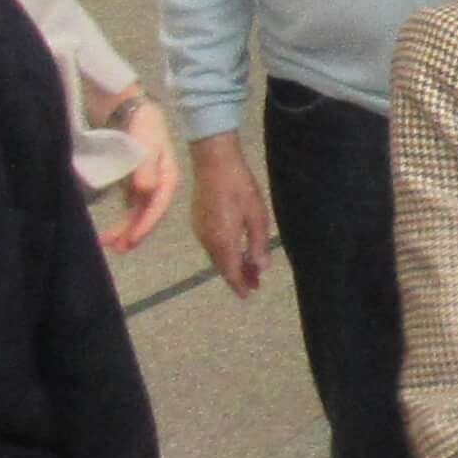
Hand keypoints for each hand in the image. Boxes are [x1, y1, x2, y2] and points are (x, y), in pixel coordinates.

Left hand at [93, 92, 178, 255]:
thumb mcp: (144, 141)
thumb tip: (145, 192)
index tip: (132, 239)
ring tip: (109, 243)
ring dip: (125, 228)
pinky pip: (127, 206)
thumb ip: (144, 167)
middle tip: (118, 248)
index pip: (158, 204)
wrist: (125, 105)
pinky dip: (119, 218)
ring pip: (136, 212)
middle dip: (134, 231)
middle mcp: (157, 182)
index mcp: (167, 175)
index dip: (146, 223)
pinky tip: (109, 229)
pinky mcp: (129, 181)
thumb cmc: (140, 121)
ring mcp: (143, 183)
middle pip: (147, 212)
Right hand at [186, 130, 273, 297]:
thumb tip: (260, 268)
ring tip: (248, 269)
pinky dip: (223, 253)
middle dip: (238, 276)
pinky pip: (211, 245)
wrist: (214, 163)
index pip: (231, 271)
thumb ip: (258, 244)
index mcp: (223, 241)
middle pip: (222, 266)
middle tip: (254, 284)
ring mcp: (200, 231)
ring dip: (231, 264)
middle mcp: (208, 240)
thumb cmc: (240, 187)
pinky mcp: (198, 222)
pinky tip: (234, 250)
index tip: (249, 294)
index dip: (240, 285)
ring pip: (216, 256)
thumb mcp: (257, 216)